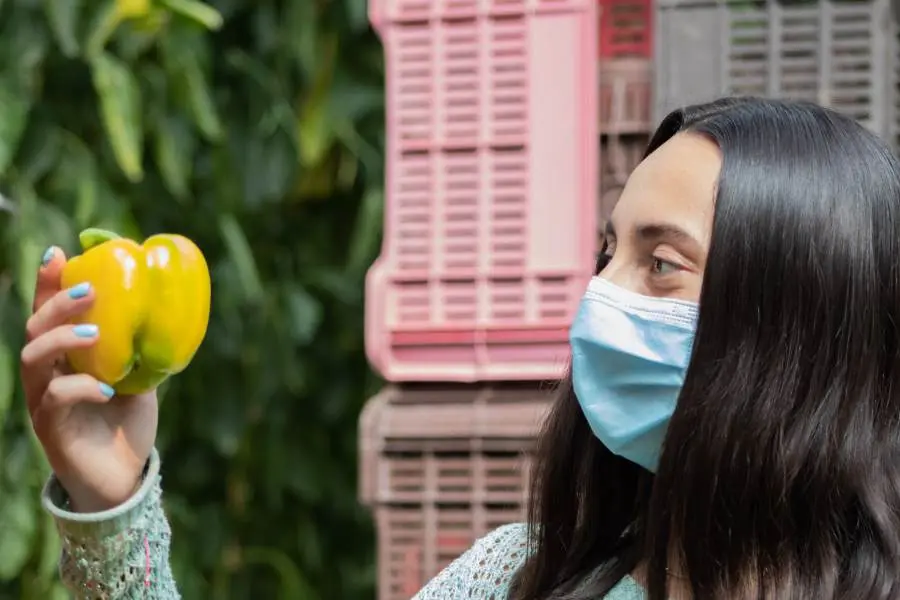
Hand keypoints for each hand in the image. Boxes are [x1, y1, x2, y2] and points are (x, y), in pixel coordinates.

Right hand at [21, 247, 157, 512]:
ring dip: (62, 337)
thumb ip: (138, 350)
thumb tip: (161, 311)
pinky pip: (55, 398)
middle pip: (33, 327)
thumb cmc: (126, 425)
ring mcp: (43, 401)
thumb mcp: (139, 378)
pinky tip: (107, 389)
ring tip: (96, 335)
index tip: (58, 252)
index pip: (48, 314)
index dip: (48, 283)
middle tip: (90, 289)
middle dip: (57, 302)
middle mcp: (47, 375)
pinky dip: (80, 387)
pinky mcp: (50, 427)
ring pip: (32, 357)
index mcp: (65, 359)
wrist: (124, 478)